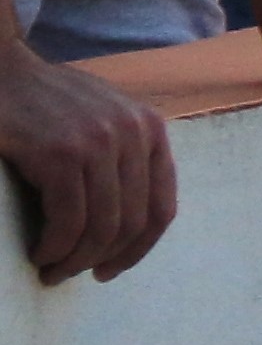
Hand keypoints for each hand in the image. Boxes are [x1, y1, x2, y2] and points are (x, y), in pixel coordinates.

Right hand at [0, 38, 174, 280]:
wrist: (0, 69)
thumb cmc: (45, 101)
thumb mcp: (102, 120)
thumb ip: (124, 158)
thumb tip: (130, 225)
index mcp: (151, 129)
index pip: (161, 209)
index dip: (139, 249)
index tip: (111, 269)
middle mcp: (134, 134)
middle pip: (133, 224)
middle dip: (103, 260)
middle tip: (71, 275)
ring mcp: (99, 142)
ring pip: (102, 227)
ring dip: (75, 260)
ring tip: (51, 270)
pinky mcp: (62, 153)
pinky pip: (69, 220)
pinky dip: (56, 247)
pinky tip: (39, 253)